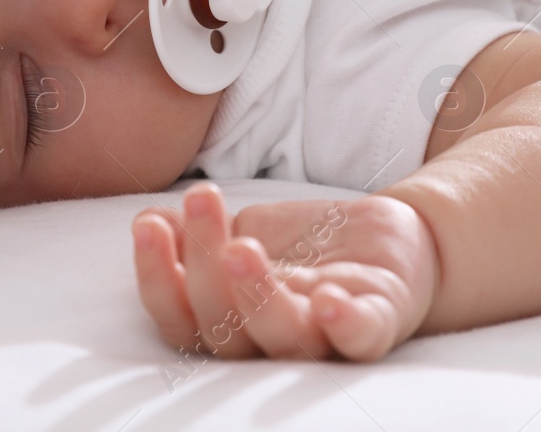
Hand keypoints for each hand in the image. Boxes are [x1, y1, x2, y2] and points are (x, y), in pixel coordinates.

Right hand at [131, 181, 438, 361]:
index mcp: (236, 321)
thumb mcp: (251, 228)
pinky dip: (344, 324)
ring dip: (257, 295)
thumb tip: (147, 222)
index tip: (148, 226)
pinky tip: (328, 299)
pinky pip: (362, 337)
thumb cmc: (313, 246)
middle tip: (200, 200)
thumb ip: (203, 237)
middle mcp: (274, 339)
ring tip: (240, 246)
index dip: (158, 279)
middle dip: (204, 266)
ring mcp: (327, 335)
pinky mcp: (380, 321)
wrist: (393, 240)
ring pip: (283, 338)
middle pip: (225, 329)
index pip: (183, 318)